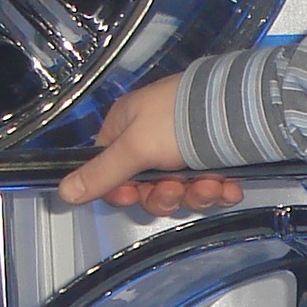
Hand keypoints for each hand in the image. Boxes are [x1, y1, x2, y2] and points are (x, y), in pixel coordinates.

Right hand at [58, 75, 243, 214]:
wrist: (241, 111)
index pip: (112, 172)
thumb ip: (102, 174)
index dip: (123, 191)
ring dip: (195, 194)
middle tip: (176, 188)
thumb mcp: (135, 147)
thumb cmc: (182, 118)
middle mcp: (154, 140)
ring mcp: (186, 150)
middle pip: (148, 188)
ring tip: (211, 184)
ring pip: (181, 191)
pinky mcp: (214, 160)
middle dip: (165, 195)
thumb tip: (65, 192)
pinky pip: (209, 187)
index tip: (133, 195)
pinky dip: (219, 191)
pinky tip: (228, 186)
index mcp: (128, 129)